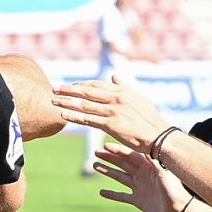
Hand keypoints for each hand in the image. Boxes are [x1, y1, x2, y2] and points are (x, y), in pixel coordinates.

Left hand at [52, 75, 169, 151]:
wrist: (158, 135)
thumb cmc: (149, 119)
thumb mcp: (138, 97)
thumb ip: (124, 86)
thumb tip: (113, 75)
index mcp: (122, 90)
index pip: (96, 84)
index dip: (81, 84)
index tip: (69, 85)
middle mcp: (116, 98)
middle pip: (87, 91)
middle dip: (68, 89)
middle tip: (54, 88)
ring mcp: (112, 111)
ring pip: (84, 104)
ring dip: (67, 102)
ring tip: (53, 100)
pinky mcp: (110, 125)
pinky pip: (88, 119)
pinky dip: (74, 116)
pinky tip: (63, 114)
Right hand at [94, 145, 190, 211]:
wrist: (178, 210)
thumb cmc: (174, 189)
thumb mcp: (164, 172)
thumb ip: (153, 160)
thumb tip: (144, 148)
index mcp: (148, 166)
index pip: (130, 155)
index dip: (118, 150)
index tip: (106, 146)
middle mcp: (142, 174)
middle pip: (122, 163)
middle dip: (109, 158)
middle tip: (97, 152)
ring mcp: (139, 187)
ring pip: (119, 177)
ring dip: (107, 171)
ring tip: (95, 165)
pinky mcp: (137, 200)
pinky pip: (121, 196)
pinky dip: (111, 195)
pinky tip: (101, 192)